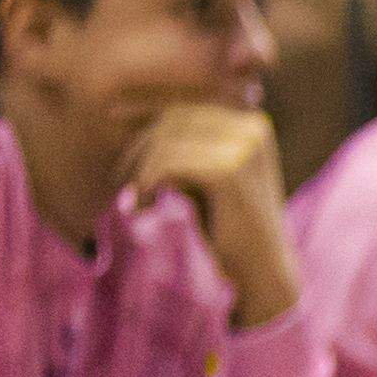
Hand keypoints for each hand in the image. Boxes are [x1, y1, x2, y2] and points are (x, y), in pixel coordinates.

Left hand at [118, 102, 296, 324]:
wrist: (263, 271)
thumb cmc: (229, 224)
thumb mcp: (206, 173)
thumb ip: (183, 144)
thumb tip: (126, 110)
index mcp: (253, 121)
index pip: (186, 105)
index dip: (146, 113)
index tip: (113, 124)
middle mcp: (253, 127)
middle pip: (173, 119)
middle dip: (140, 147)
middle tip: (119, 179)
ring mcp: (244, 147)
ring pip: (166, 141)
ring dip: (140, 170)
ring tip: (134, 200)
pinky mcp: (230, 171)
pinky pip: (168, 164)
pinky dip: (146, 184)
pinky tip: (142, 207)